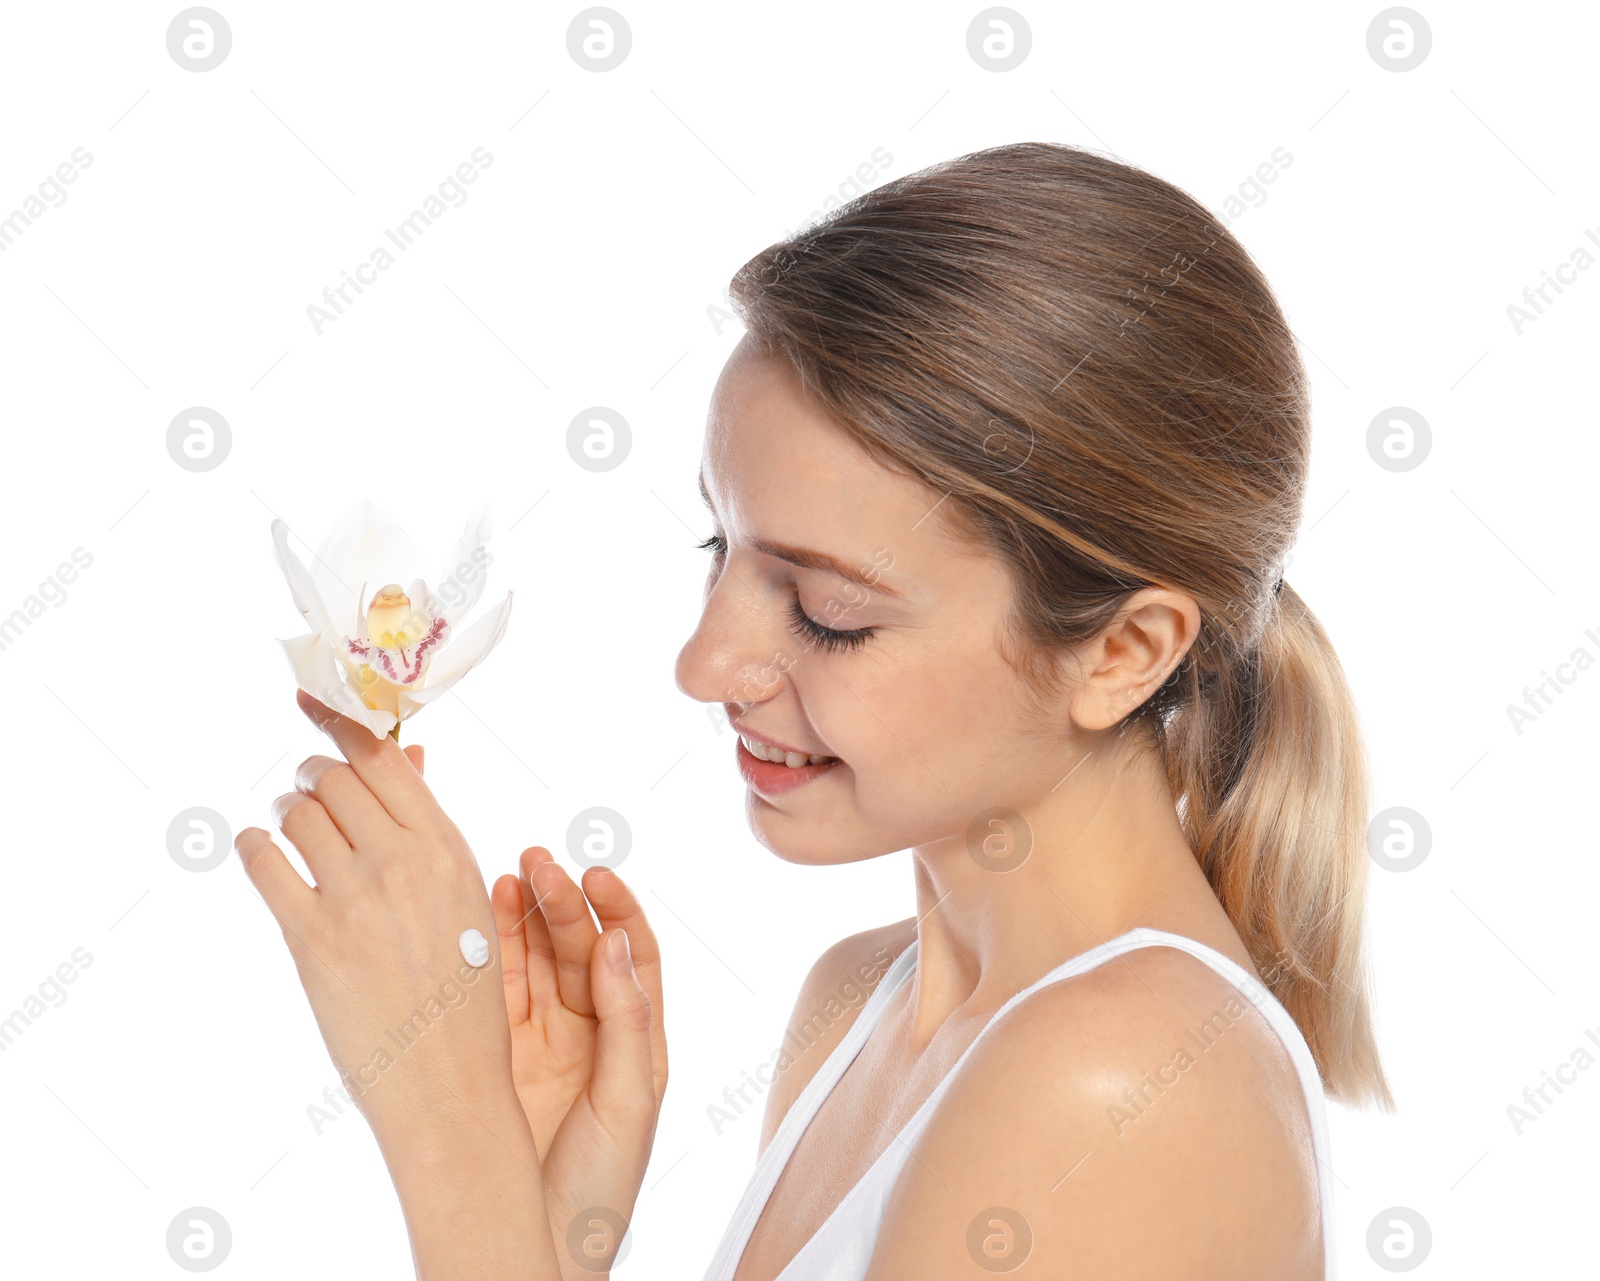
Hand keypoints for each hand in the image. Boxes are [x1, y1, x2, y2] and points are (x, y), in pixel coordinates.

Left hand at [236, 690, 565, 1277]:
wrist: (450, 1084)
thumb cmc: (463, 991)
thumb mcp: (466, 898)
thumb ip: (429, 827)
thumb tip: (405, 756)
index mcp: (449, 847)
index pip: (383, 758)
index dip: (342, 721)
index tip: (314, 698)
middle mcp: (402, 861)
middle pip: (334, 777)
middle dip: (313, 775)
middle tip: (309, 789)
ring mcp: (355, 898)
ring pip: (298, 813)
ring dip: (287, 810)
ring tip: (291, 826)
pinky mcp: (311, 938)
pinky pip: (265, 863)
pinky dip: (255, 847)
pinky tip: (260, 851)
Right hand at [490, 846, 667, 1268]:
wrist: (539, 1251)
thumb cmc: (600, 1191)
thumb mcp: (629, 1104)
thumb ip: (627, 1022)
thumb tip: (617, 942)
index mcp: (635, 1041)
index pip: (633, 955)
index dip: (617, 910)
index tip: (595, 875)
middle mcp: (590, 1034)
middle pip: (579, 949)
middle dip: (561, 902)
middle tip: (538, 862)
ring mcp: (540, 1045)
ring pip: (533, 963)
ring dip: (522, 917)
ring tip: (508, 874)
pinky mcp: (495, 1060)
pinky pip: (494, 996)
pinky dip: (489, 954)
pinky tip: (481, 915)